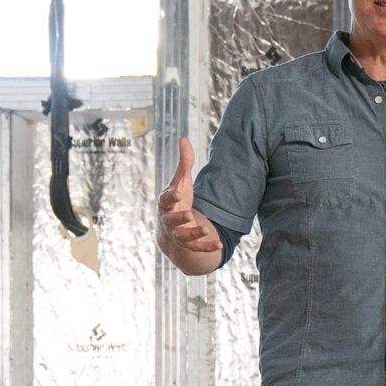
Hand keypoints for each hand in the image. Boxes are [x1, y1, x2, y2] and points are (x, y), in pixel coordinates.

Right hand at [158, 136, 221, 263]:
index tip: (177, 193)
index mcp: (166, 203)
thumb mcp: (180, 181)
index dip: (170, 197)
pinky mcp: (188, 244)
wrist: (171, 229)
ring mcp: (178, 233)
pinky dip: (206, 247)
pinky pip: (196, 248)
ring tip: (205, 229)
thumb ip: (184, 162)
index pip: (165, 200)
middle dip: (179, 218)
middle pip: (171, 220)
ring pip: (183, 236)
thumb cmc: (177, 200)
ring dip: (193, 233)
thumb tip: (183, 138)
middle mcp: (169, 220)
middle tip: (188, 214)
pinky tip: (219, 245)